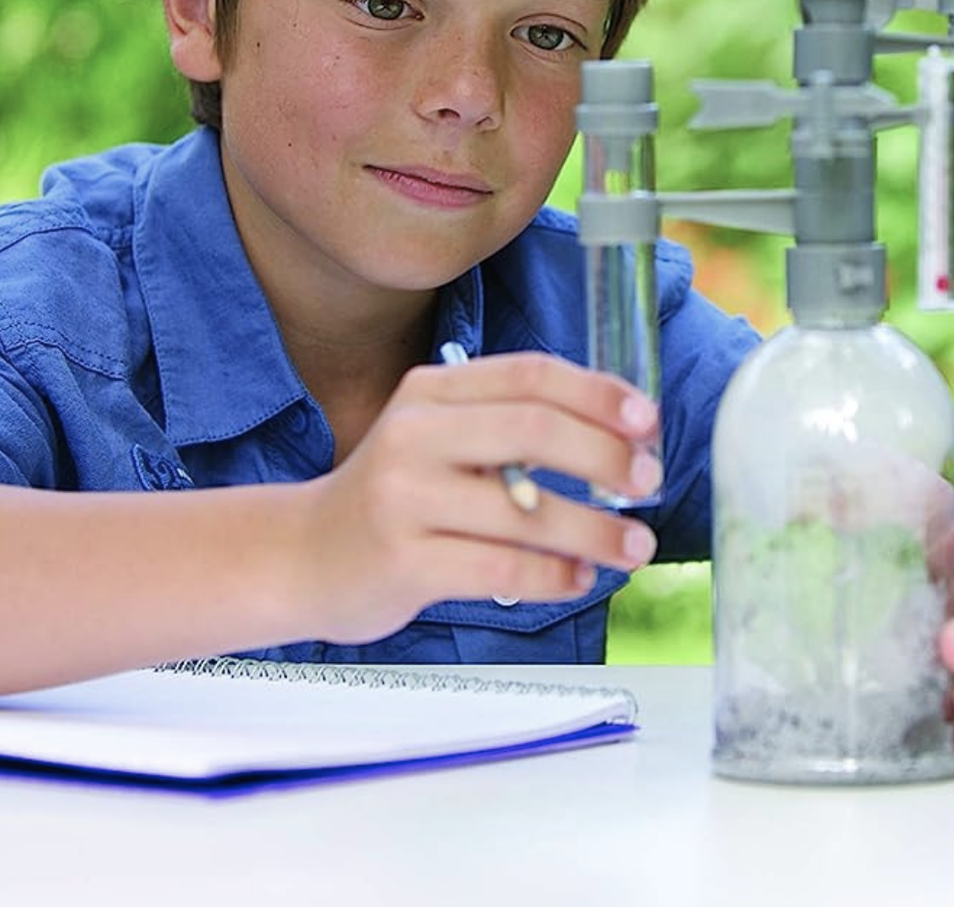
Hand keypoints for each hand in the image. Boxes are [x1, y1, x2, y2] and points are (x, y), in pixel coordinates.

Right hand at [300, 352, 660, 643]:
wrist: (304, 555)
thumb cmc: (395, 498)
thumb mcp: (436, 439)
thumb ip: (506, 427)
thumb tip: (618, 438)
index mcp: (430, 393)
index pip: (528, 374)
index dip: (596, 393)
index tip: (647, 420)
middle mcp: (414, 435)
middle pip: (532, 428)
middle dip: (606, 455)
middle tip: (649, 480)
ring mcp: (404, 498)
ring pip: (525, 510)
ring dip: (596, 531)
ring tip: (635, 546)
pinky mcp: (404, 562)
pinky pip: (501, 568)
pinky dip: (554, 576)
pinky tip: (578, 580)